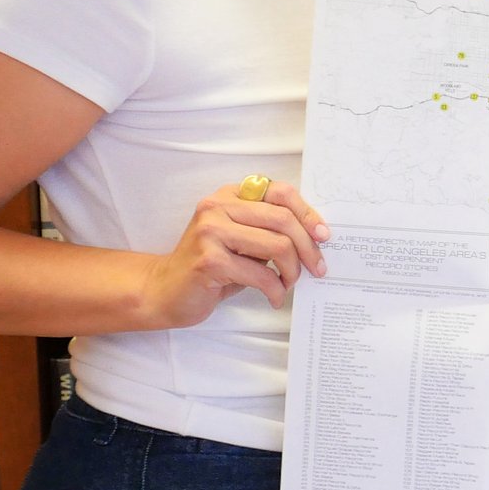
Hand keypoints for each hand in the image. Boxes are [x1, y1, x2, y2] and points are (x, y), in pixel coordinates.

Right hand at [137, 181, 329, 327]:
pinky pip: (261, 274)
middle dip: (308, 248)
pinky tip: (274, 297)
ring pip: (277, 246)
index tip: (324, 235)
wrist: (165, 289)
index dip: (308, 213)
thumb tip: (316, 237)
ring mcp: (211, 231)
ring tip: (289, 284)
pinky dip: (275, 290)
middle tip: (317, 268)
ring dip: (293, 271)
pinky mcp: (209, 259)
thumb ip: (269, 229)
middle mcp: (218, 206)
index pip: (281, 192)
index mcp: (229, 195)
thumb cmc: (212, 266)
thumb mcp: (242, 239)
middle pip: (284, 220)